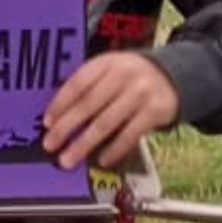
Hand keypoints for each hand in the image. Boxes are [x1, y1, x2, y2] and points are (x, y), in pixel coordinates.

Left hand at [41, 53, 179, 168]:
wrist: (174, 76)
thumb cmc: (131, 78)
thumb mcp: (110, 71)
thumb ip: (88, 87)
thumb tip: (57, 118)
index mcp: (107, 63)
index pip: (78, 83)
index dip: (60, 104)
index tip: (47, 122)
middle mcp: (123, 75)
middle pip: (88, 104)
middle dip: (66, 128)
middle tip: (50, 145)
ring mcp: (140, 93)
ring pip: (106, 122)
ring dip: (84, 144)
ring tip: (68, 159)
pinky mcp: (155, 111)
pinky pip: (129, 134)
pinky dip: (114, 149)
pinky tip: (101, 160)